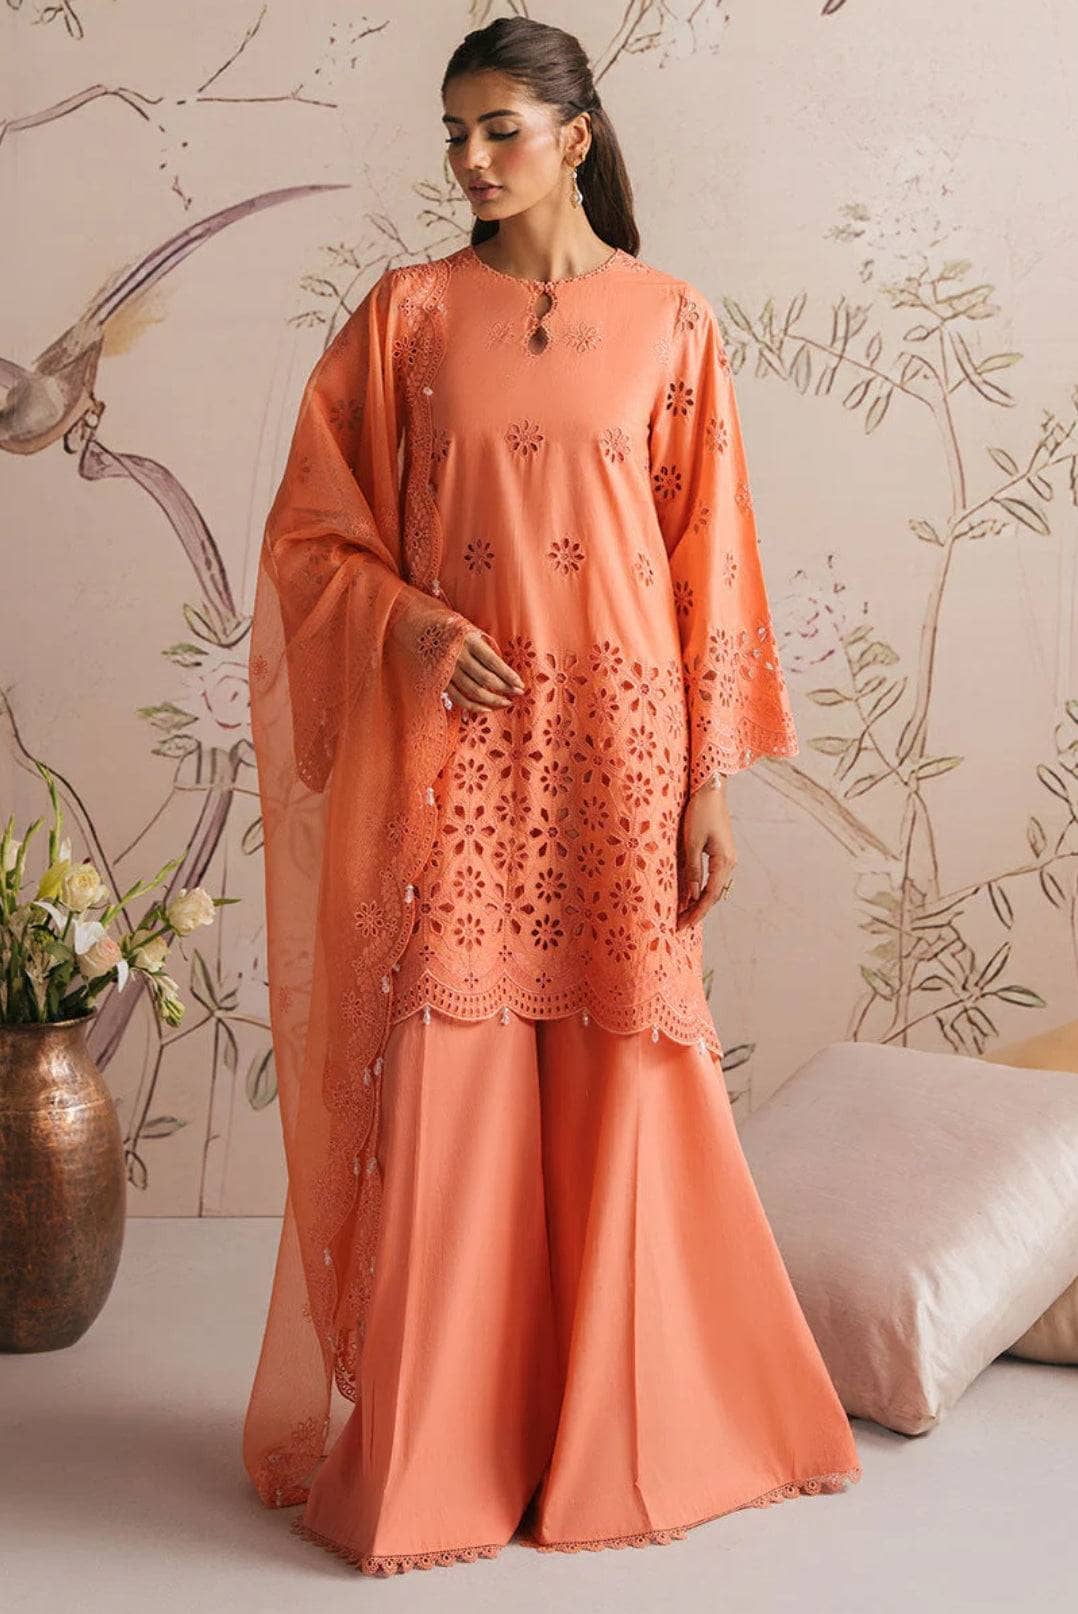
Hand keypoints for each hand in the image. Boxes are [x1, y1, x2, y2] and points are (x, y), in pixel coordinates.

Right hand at [445, 629, 524, 712]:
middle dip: (504, 688)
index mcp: (469, 641)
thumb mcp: (472, 632)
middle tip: (518, 694)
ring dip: (492, 700)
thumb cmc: (455, 632)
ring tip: (506, 703)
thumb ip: (487, 648)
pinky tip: (487, 709)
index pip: (493, 662)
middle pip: (485, 678)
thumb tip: (505, 670)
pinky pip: (459, 698)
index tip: (520, 684)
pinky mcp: (441, 681)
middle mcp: (458, 656)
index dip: (508, 675)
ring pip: (473, 691)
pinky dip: (474, 707)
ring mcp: (449, 670)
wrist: (422, 631)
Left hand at [676, 777, 735, 929]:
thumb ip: (693, 871)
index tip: (684, 926)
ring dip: (699, 901)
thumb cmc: (700, 813)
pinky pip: (713, 877)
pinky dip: (702, 889)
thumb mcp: (692, 843)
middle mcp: (730, 862)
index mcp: (724, 862)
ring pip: (714, 887)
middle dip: (697, 911)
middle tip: (680, 925)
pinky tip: (691, 895)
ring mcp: (728, 857)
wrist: (711, 789)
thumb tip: (692, 896)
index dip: (697, 913)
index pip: (710, 896)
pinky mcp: (722, 852)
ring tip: (684, 915)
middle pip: (714, 895)